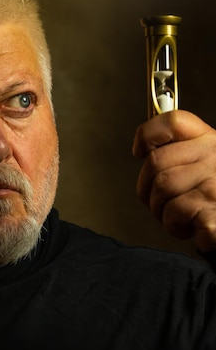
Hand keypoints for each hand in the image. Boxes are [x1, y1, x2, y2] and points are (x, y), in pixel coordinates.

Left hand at [132, 110, 215, 251]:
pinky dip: (176, 227)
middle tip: (162, 201)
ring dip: (162, 211)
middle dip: (147, 188)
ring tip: (181, 217)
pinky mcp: (212, 214)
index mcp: (213, 143)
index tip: (140, 150)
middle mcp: (214, 158)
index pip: (174, 122)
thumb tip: (145, 151)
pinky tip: (193, 228)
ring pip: (160, 191)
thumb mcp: (210, 166)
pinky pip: (173, 216)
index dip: (148, 134)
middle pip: (156, 162)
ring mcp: (213, 185)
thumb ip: (185, 154)